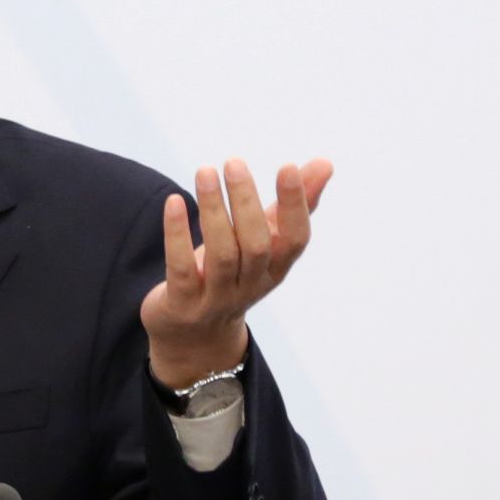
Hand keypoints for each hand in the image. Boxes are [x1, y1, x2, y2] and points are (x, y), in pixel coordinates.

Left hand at [139, 158, 332, 388]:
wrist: (194, 337)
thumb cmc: (233, 274)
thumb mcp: (264, 242)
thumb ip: (291, 205)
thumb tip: (326, 163)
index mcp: (275, 268)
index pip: (295, 240)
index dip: (294, 205)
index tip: (288, 166)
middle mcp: (251, 285)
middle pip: (256, 246)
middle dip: (247, 202)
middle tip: (234, 162)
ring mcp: (217, 297)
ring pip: (222, 255)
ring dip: (213, 210)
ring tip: (206, 171)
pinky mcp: (183, 303)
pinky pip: (181, 268)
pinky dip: (177, 235)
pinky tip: (173, 202)